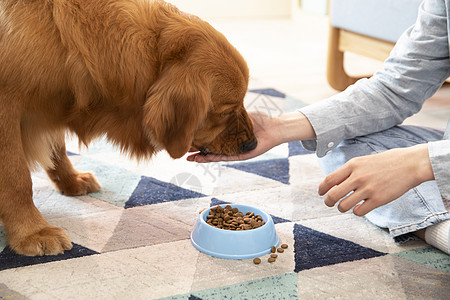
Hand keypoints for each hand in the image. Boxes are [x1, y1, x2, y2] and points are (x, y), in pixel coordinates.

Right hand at [187, 111, 280, 162]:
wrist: (275, 127)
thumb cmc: (260, 119)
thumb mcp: (240, 113)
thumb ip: (229, 111)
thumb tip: (216, 101)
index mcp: (228, 135)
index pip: (211, 138)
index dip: (199, 138)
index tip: (186, 136)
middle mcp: (229, 145)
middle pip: (209, 149)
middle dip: (195, 149)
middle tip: (182, 148)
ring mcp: (234, 151)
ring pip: (214, 156)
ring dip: (201, 157)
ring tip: (188, 157)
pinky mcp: (241, 155)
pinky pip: (224, 157)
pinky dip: (213, 158)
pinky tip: (203, 158)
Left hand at [318, 144, 434, 215]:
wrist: (410, 164)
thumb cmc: (385, 162)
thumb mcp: (363, 161)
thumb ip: (348, 171)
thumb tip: (333, 183)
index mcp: (352, 165)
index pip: (329, 180)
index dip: (322, 189)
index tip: (320, 193)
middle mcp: (357, 177)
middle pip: (332, 195)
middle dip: (328, 202)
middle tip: (330, 204)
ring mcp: (368, 189)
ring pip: (344, 206)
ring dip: (342, 208)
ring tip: (345, 206)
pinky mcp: (378, 199)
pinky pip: (359, 212)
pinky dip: (357, 212)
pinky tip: (361, 208)